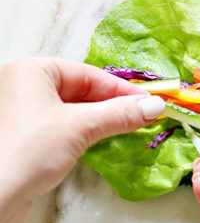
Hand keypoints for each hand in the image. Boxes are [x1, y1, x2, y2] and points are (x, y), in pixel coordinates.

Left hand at [0, 58, 166, 222]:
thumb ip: (118, 114)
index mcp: (32, 70)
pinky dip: (83, 136)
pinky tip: (103, 144)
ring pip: (71, 112)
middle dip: (111, 105)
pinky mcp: (24, 142)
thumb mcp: (79, 127)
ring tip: (130, 129)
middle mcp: (24, 87)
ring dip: (100, 122)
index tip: (149, 101)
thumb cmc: (30, 151)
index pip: (86, 74)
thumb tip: (154, 106)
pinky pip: (61, 130)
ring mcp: (22, 115)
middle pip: (79, 91)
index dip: (120, 89)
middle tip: (144, 116)